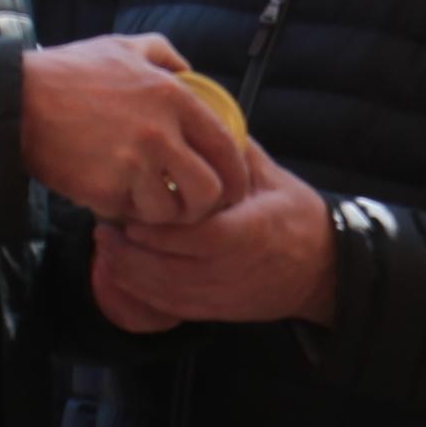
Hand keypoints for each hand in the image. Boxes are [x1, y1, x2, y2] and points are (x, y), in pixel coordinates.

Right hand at [22, 34, 251, 226]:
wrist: (17, 101)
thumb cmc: (69, 72)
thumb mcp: (123, 47)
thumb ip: (165, 55)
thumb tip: (190, 72)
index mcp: (172, 97)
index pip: (226, 146)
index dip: (236, 175)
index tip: (231, 187)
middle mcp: (160, 133)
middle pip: (210, 190)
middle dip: (205, 206)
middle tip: (191, 206)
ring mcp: (133, 164)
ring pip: (172, 211)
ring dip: (164, 214)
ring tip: (149, 203)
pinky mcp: (105, 190)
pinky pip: (132, 215)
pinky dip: (128, 214)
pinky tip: (118, 200)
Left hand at [97, 161, 335, 327]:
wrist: (323, 270)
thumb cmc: (298, 219)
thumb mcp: (274, 179)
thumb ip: (235, 152)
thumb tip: (202, 115)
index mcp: (253, 232)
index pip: (201, 238)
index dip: (161, 233)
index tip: (131, 215)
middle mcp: (237, 269)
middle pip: (172, 271)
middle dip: (130, 253)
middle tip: (102, 228)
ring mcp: (225, 294)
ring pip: (166, 293)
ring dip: (128, 273)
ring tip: (105, 247)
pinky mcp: (217, 311)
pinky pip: (172, 309)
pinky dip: (141, 294)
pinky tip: (121, 274)